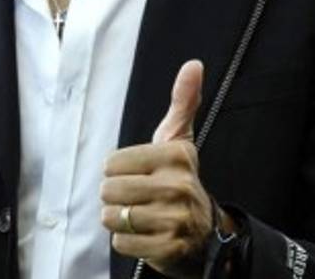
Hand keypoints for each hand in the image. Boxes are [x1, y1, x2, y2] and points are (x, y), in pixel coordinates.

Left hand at [100, 60, 216, 277]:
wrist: (205, 234)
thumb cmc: (180, 180)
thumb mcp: (181, 140)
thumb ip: (183, 102)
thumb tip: (193, 64)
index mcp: (176, 156)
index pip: (112, 163)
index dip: (117, 171)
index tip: (138, 174)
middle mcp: (178, 186)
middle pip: (109, 190)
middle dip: (115, 196)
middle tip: (136, 197)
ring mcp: (174, 219)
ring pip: (113, 217)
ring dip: (119, 219)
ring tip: (138, 215)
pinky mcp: (167, 248)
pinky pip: (121, 242)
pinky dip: (125, 240)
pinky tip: (142, 234)